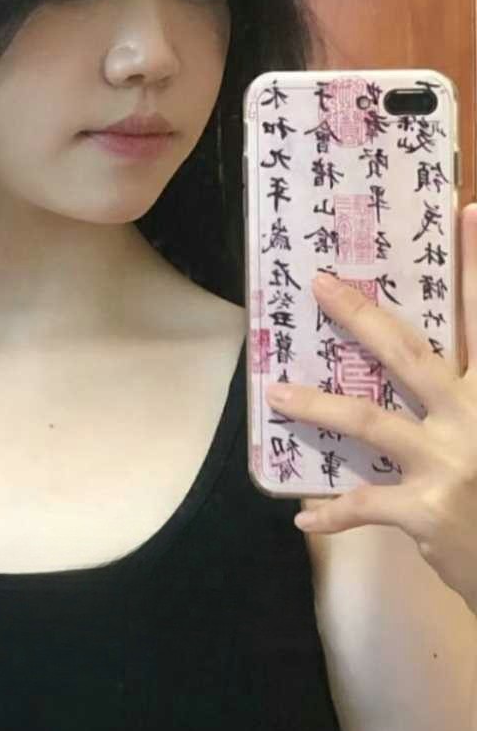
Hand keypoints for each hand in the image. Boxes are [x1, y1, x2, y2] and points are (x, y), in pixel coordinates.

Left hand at [265, 202, 476, 614]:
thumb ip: (464, 394)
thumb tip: (428, 372)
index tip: (469, 211)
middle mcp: (474, 415)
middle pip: (409, 352)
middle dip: (360, 315)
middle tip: (319, 283)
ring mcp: (450, 461)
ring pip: (369, 419)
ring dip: (315, 403)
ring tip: (274, 390)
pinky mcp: (428, 509)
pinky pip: (365, 503)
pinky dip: (332, 513)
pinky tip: (304, 519)